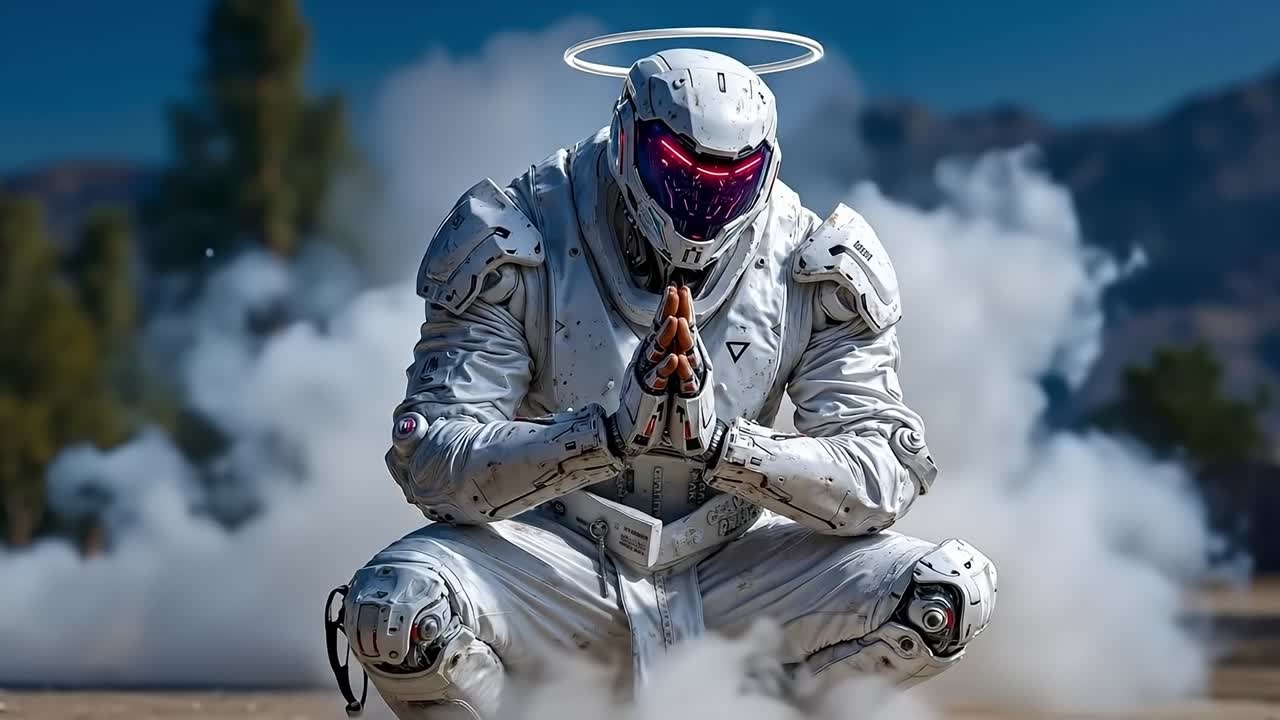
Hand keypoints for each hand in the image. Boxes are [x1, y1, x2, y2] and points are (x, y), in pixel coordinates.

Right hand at [607, 286, 682, 454]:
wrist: (630, 428)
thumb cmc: (645, 399)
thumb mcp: (655, 369)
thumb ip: (661, 351)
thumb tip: (668, 332)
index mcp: (652, 353)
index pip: (662, 325)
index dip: (670, 307)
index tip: (677, 289)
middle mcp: (648, 359)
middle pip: (658, 330)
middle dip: (667, 311)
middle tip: (673, 292)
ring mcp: (646, 374)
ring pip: (656, 351)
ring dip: (666, 336)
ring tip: (674, 320)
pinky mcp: (647, 392)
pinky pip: (657, 378)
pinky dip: (665, 369)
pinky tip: (672, 360)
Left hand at [665, 285, 718, 456]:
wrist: (697, 435)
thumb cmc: (686, 404)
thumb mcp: (680, 375)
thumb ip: (681, 355)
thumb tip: (679, 335)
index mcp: (687, 357)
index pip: (685, 328)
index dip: (682, 308)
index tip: (678, 288)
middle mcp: (692, 365)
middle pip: (689, 335)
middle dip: (685, 313)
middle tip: (682, 292)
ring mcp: (693, 381)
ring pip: (689, 356)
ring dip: (684, 337)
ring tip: (680, 320)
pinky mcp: (690, 399)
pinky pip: (685, 383)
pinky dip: (681, 371)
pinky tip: (678, 360)